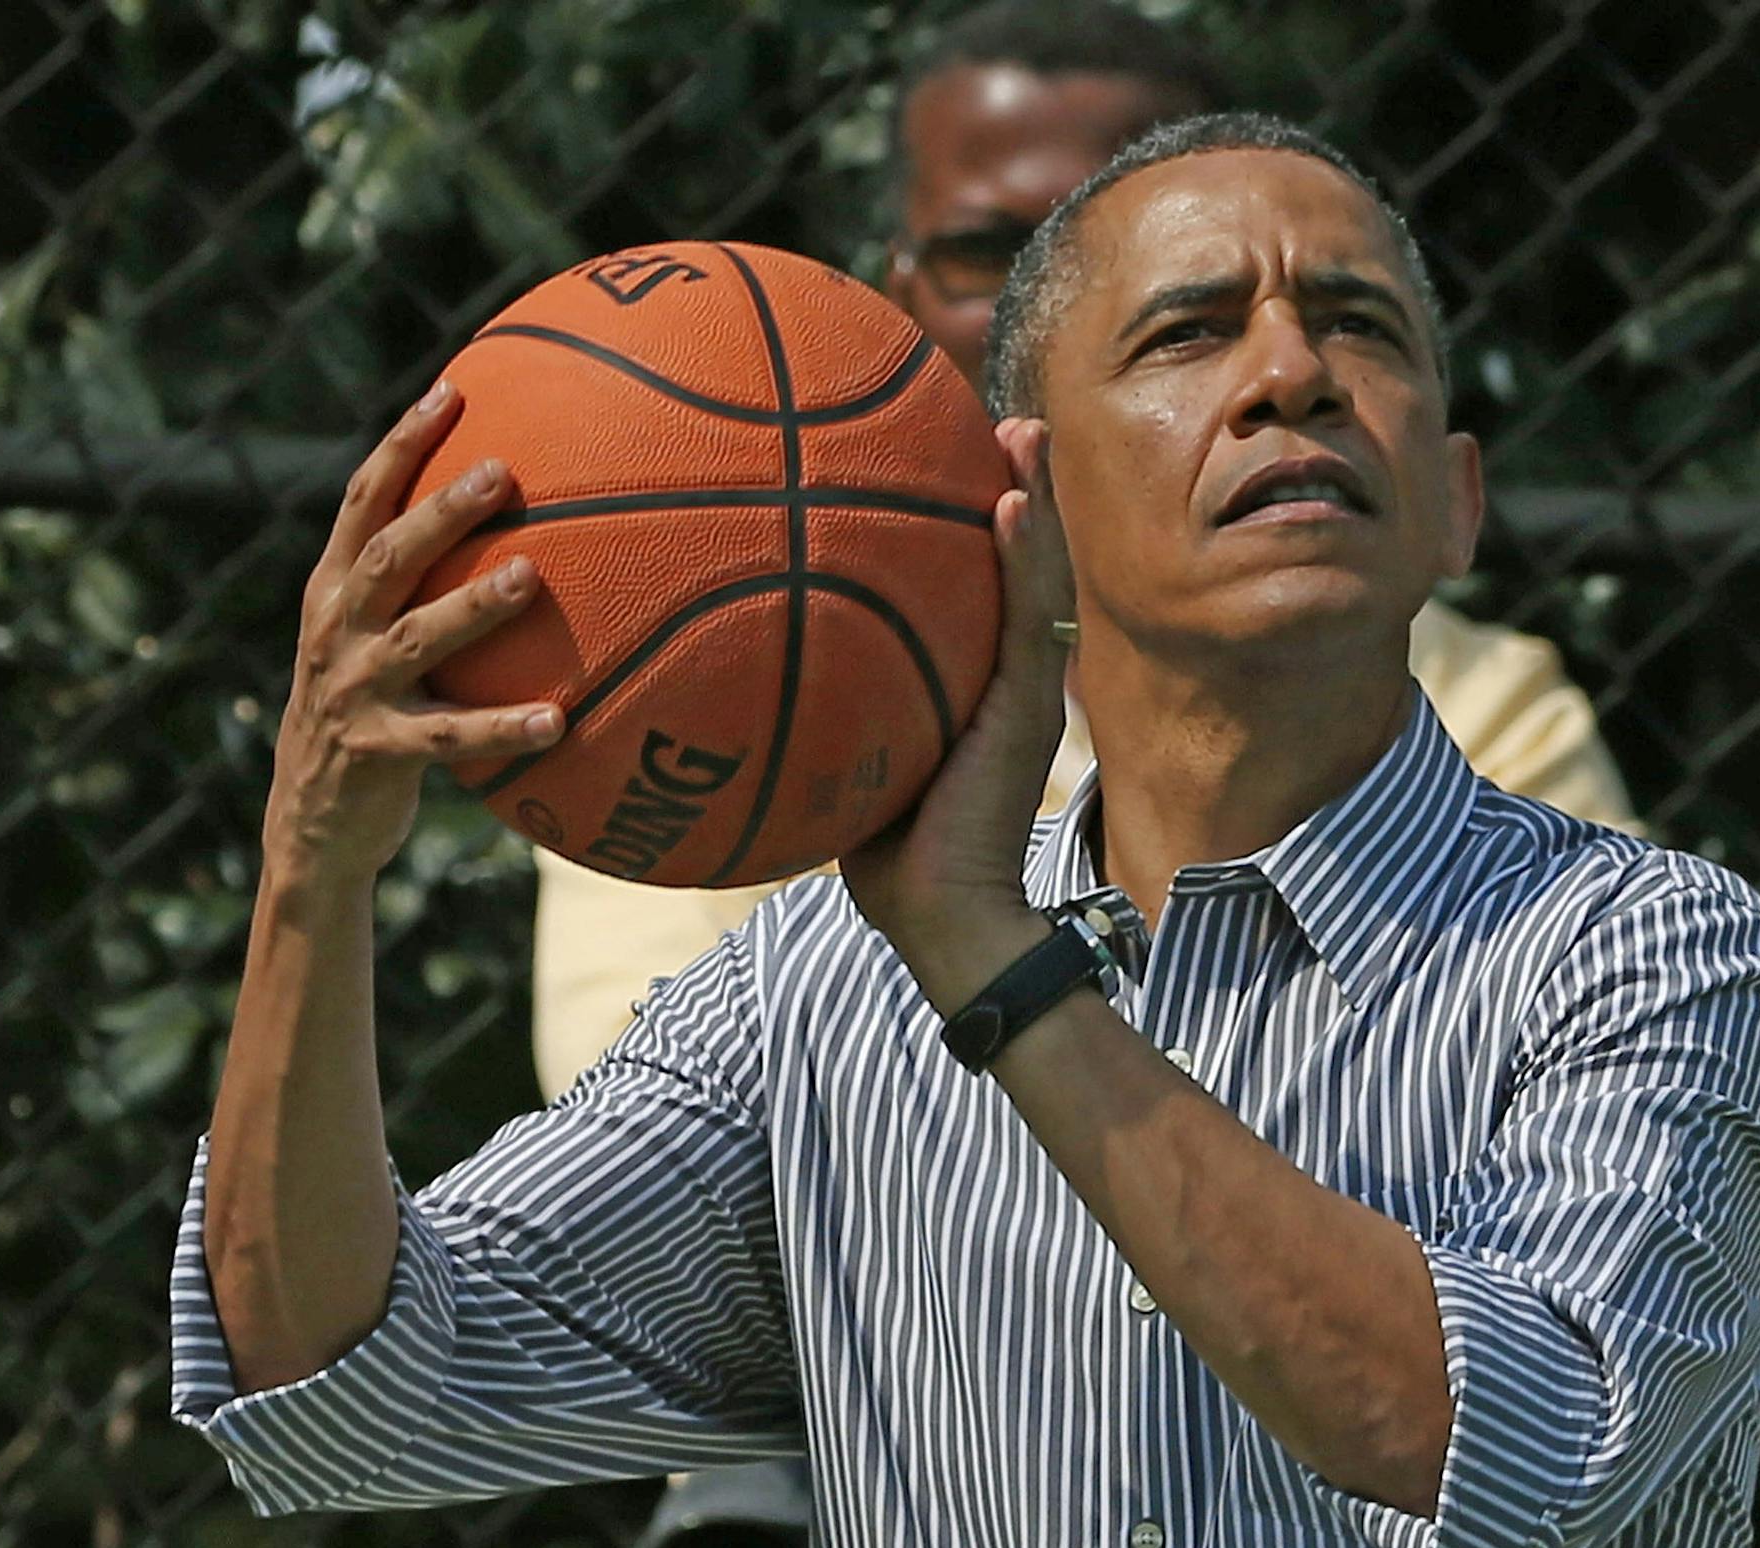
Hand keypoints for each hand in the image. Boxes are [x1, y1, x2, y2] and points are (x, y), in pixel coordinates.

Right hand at [265, 381, 561, 886]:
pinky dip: (503, 727)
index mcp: (334, 590)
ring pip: (419, 635)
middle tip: (502, 470)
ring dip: (475, 605)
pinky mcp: (378, 750)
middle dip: (442, 509)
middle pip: (390, 553)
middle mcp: (337, 629)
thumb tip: (519, 523)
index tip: (452, 391)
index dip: (403, 444)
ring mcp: (354, 688)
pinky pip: (451, 738)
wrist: (309, 822)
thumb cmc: (367, 712)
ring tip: (530, 575)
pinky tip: (559, 720)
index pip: (364, 500)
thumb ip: (419, 585)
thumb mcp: (373, 639)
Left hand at [842, 417, 1075, 1008]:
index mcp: (968, 680)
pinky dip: (1025, 558)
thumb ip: (813, 704)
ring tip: (1020, 431)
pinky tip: (1009, 505)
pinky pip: (1030, 620)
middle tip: (998, 419)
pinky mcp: (1030, 710)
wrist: (941, 916)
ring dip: (1034, 498)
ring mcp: (1025, 690)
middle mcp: (1004, 674)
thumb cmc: (884, 853)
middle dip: (1013, 484)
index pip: (975, 584)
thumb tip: (720, 659)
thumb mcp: (838, 759)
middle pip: (1019, 561)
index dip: (968, 518)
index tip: (943, 453)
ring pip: (1039, 574)